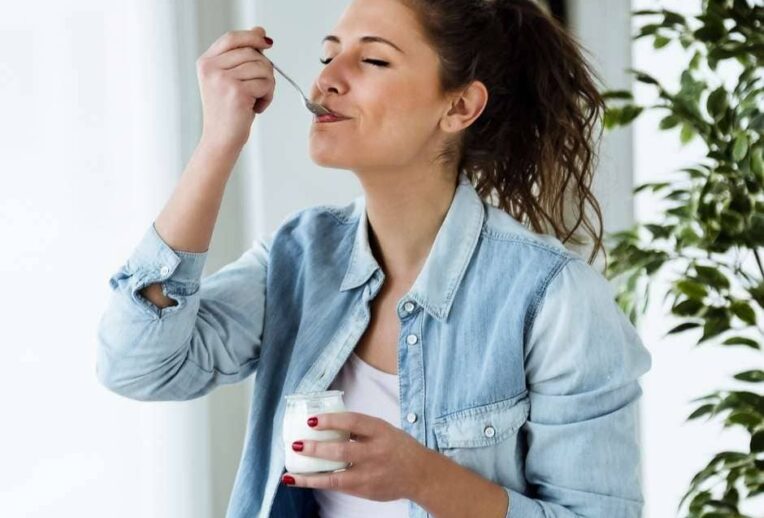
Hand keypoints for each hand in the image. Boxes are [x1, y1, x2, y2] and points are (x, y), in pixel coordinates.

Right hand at [196, 26, 275, 151]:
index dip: (251, 37)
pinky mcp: (237, 92)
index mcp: (206, 62)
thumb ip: (242, 56)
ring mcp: (223, 79)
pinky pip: (266, 84)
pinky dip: (268, 97)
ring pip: (263, 68)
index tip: (267, 43)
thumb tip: (260, 32)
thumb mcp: (230, 79)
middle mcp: (211, 68)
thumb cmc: (228, 112)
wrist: (220, 140)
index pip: (232, 38)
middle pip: (252, 52)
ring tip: (256, 100)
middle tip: (259, 88)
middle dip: (264, 69)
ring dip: (267, 85)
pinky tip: (256, 108)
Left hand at [282, 411, 429, 501]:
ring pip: (336, 476)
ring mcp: (370, 474)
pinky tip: (302, 481)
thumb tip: (327, 422)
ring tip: (290, 473)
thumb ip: (359, 428)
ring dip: (311, 476)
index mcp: (380, 431)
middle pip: (342, 451)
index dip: (331, 420)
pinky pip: (338, 486)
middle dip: (317, 449)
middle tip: (297, 444)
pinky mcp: (365, 490)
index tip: (311, 419)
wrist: (420, 474)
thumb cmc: (397, 447)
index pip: (353, 422)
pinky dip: (318, 483)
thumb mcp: (383, 430)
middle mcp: (375, 453)